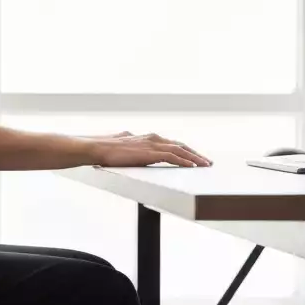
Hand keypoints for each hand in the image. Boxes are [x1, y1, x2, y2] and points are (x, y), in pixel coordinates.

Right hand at [91, 132, 211, 167]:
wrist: (97, 148)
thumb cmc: (106, 148)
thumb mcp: (122, 144)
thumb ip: (130, 142)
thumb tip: (127, 138)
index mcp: (148, 137)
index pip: (172, 143)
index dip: (186, 150)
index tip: (195, 157)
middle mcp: (153, 138)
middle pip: (181, 145)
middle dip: (195, 154)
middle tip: (207, 162)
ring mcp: (153, 145)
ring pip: (180, 150)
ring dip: (195, 158)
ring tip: (205, 165)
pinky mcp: (150, 153)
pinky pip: (173, 157)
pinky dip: (184, 161)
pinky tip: (193, 167)